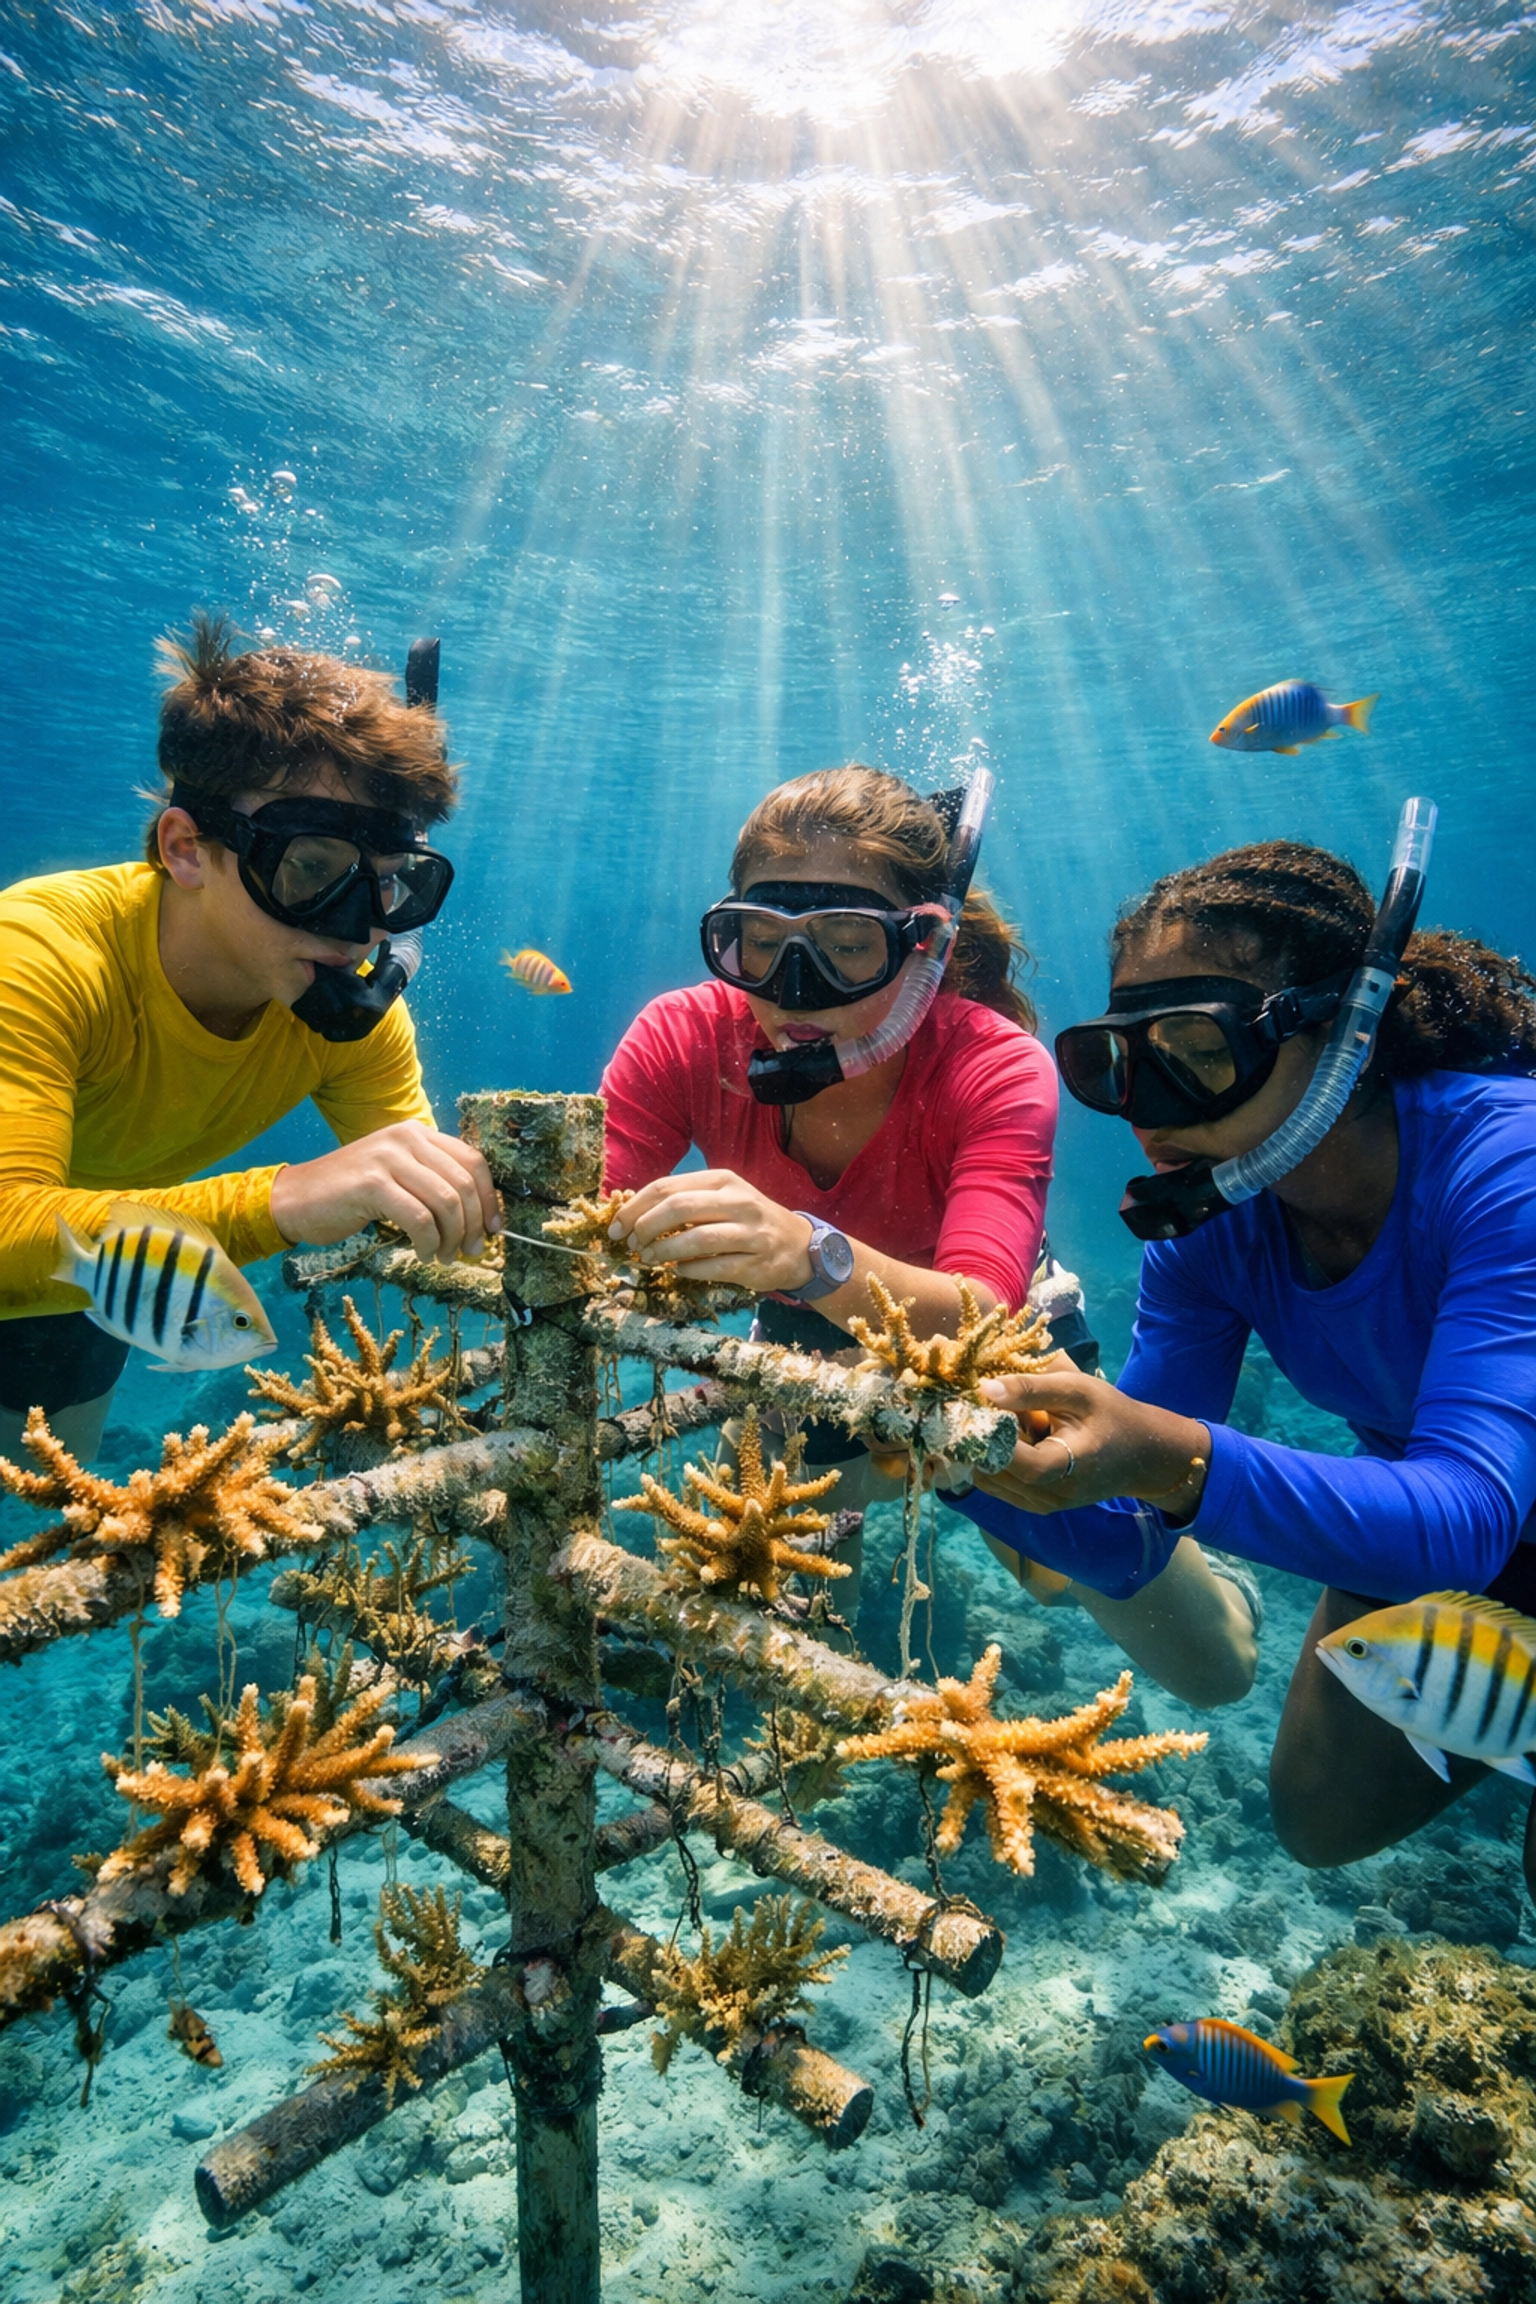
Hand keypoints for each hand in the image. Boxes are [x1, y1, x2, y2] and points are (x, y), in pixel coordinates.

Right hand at [270, 1122, 500, 1263]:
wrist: (296, 1199)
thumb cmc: (349, 1195)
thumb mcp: (397, 1176)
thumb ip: (433, 1183)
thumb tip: (480, 1218)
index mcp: (417, 1132)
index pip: (473, 1160)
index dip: (489, 1198)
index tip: (494, 1228)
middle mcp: (405, 1137)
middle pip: (463, 1183)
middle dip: (474, 1224)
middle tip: (471, 1251)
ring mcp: (388, 1158)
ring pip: (445, 1203)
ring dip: (452, 1238)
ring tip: (443, 1257)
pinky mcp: (372, 1184)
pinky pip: (419, 1219)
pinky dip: (429, 1243)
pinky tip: (424, 1255)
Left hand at [610, 1170, 814, 1294]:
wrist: (800, 1246)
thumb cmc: (749, 1221)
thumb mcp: (721, 1199)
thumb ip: (685, 1202)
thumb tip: (633, 1216)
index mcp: (722, 1180)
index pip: (667, 1187)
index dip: (635, 1207)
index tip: (617, 1227)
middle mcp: (739, 1202)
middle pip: (679, 1208)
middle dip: (646, 1227)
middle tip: (632, 1244)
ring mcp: (751, 1233)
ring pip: (697, 1239)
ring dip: (665, 1251)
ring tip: (649, 1259)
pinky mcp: (757, 1263)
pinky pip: (715, 1267)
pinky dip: (689, 1270)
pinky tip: (677, 1270)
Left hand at [972, 1372, 1210, 1518]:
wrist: (1142, 1454)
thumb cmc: (1111, 1415)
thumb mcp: (1078, 1391)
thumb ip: (1032, 1388)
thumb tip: (985, 1389)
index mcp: (1068, 1467)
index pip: (1017, 1462)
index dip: (990, 1438)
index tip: (973, 1408)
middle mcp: (1053, 1496)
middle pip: (997, 1473)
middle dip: (978, 1442)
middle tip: (967, 1409)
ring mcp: (1044, 1506)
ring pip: (992, 1482)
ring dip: (982, 1453)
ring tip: (985, 1421)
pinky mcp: (1038, 1505)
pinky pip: (1001, 1486)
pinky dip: (992, 1463)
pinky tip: (1000, 1437)